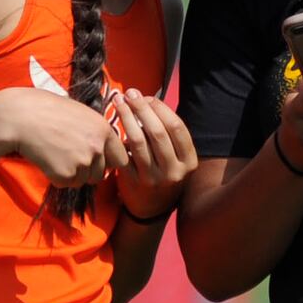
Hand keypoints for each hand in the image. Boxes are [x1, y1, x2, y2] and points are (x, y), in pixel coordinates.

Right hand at [0, 87, 127, 185]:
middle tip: (69, 157)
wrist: (21, 117)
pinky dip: (55, 176)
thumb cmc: (48, 110)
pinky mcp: (65, 174)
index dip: (108, 161)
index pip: (121, 158)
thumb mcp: (81, 113)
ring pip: (82, 180)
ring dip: (71, 173)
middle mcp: (97, 147)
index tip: (98, 161)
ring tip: (55, 154)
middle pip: (100, 174)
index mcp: (104, 129)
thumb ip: (96, 131)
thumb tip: (104, 149)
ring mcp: (82, 162)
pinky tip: (46, 158)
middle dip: (87, 171)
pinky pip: (65, 183)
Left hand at [112, 89, 197, 220]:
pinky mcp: (135, 183)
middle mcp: (175, 171)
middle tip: (130, 93)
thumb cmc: (164, 173)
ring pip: (139, 141)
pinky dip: (118, 137)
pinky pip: (125, 154)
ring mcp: (154, 179)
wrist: (152, 209)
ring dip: (127, 117)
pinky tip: (112, 123)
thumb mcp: (177, 159)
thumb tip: (148, 100)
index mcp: (189, 161)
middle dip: (142, 108)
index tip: (147, 97)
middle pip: (157, 132)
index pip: (177, 127)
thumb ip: (169, 135)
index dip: (161, 108)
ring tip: (118, 102)